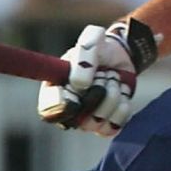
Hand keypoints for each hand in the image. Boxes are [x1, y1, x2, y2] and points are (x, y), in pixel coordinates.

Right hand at [36, 17, 158, 135]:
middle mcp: (68, 110)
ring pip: (98, 121)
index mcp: (54, 90)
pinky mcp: (106, 124)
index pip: (48, 111)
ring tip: (112, 79)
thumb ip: (83, 59)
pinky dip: (122, 106)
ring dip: (112, 95)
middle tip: (102, 74)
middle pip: (77, 118)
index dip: (63, 105)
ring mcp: (86, 120)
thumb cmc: (99, 49)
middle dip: (97, 91)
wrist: (121, 57)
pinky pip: (114, 125)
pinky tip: (121, 92)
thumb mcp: (90, 44)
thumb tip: (79, 86)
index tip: (79, 90)